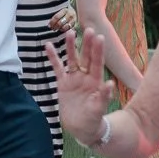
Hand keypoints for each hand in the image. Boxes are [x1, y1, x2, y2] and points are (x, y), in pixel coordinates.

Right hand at [46, 29, 114, 144]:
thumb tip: (110, 83)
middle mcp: (85, 77)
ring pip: (72, 59)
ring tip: (69, 32)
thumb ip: (104, 96)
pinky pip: (57, 67)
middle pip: (86, 57)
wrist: (81, 128)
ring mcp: (74, 79)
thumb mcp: (99, 109)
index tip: (99, 37)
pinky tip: (48, 46)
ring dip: (70, 46)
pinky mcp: (63, 83)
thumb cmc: (93, 120)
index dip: (97, 50)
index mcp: (95, 82)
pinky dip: (53, 57)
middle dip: (87, 44)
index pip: (97, 62)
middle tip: (88, 29)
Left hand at [48, 6, 76, 32]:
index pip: (56, 17)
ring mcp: (74, 19)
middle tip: (52, 28)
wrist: (73, 11)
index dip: (52, 22)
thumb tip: (48, 22)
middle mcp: (70, 14)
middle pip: (60, 22)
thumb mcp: (59, 10)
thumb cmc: (63, 11)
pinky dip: (65, 30)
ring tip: (56, 29)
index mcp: (64, 9)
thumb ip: (55, 15)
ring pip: (65, 27)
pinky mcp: (76, 24)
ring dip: (60, 29)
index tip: (49, 25)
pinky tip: (61, 29)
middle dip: (55, 26)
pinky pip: (69, 29)